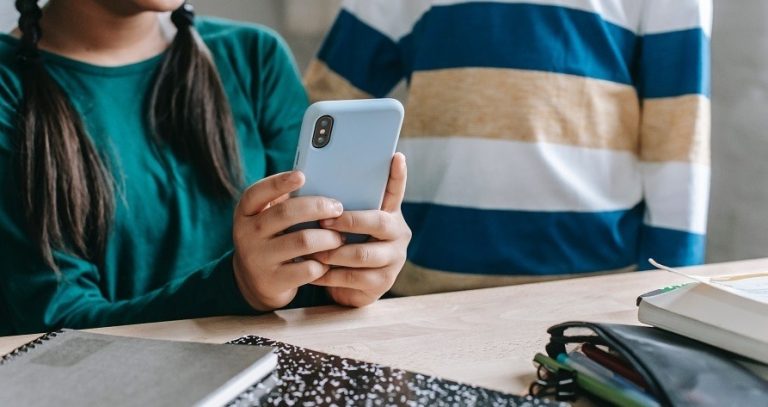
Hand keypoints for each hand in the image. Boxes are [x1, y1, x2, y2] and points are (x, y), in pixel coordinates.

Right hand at [232, 171, 344, 310]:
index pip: (257, 192)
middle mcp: (246, 234)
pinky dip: (324, 263)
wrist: (254, 281)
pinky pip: (307, 269)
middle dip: (318, 207)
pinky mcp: (273, 281)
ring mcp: (258, 259)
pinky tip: (330, 260)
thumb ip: (285, 203)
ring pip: (303, 241)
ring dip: (328, 237)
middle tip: (338, 208)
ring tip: (340, 237)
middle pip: (286, 213)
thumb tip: (323, 184)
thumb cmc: (271, 239)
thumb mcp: (268, 220)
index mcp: (245, 212)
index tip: (302, 175)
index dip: (279, 182)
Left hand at [312, 153, 410, 306]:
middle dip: (349, 221)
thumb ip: (340, 208)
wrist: (347, 287)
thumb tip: (311, 184)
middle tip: (324, 222)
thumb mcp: (344, 225)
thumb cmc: (343, 246)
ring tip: (314, 250)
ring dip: (334, 252)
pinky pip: (353, 277)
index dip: (397, 175)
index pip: (395, 191)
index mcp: (390, 214)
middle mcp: (398, 234)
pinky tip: (314, 271)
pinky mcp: (383, 283)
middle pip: (379, 223)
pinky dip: (329, 274)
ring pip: (362, 254)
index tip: (396, 156)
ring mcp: (394, 260)